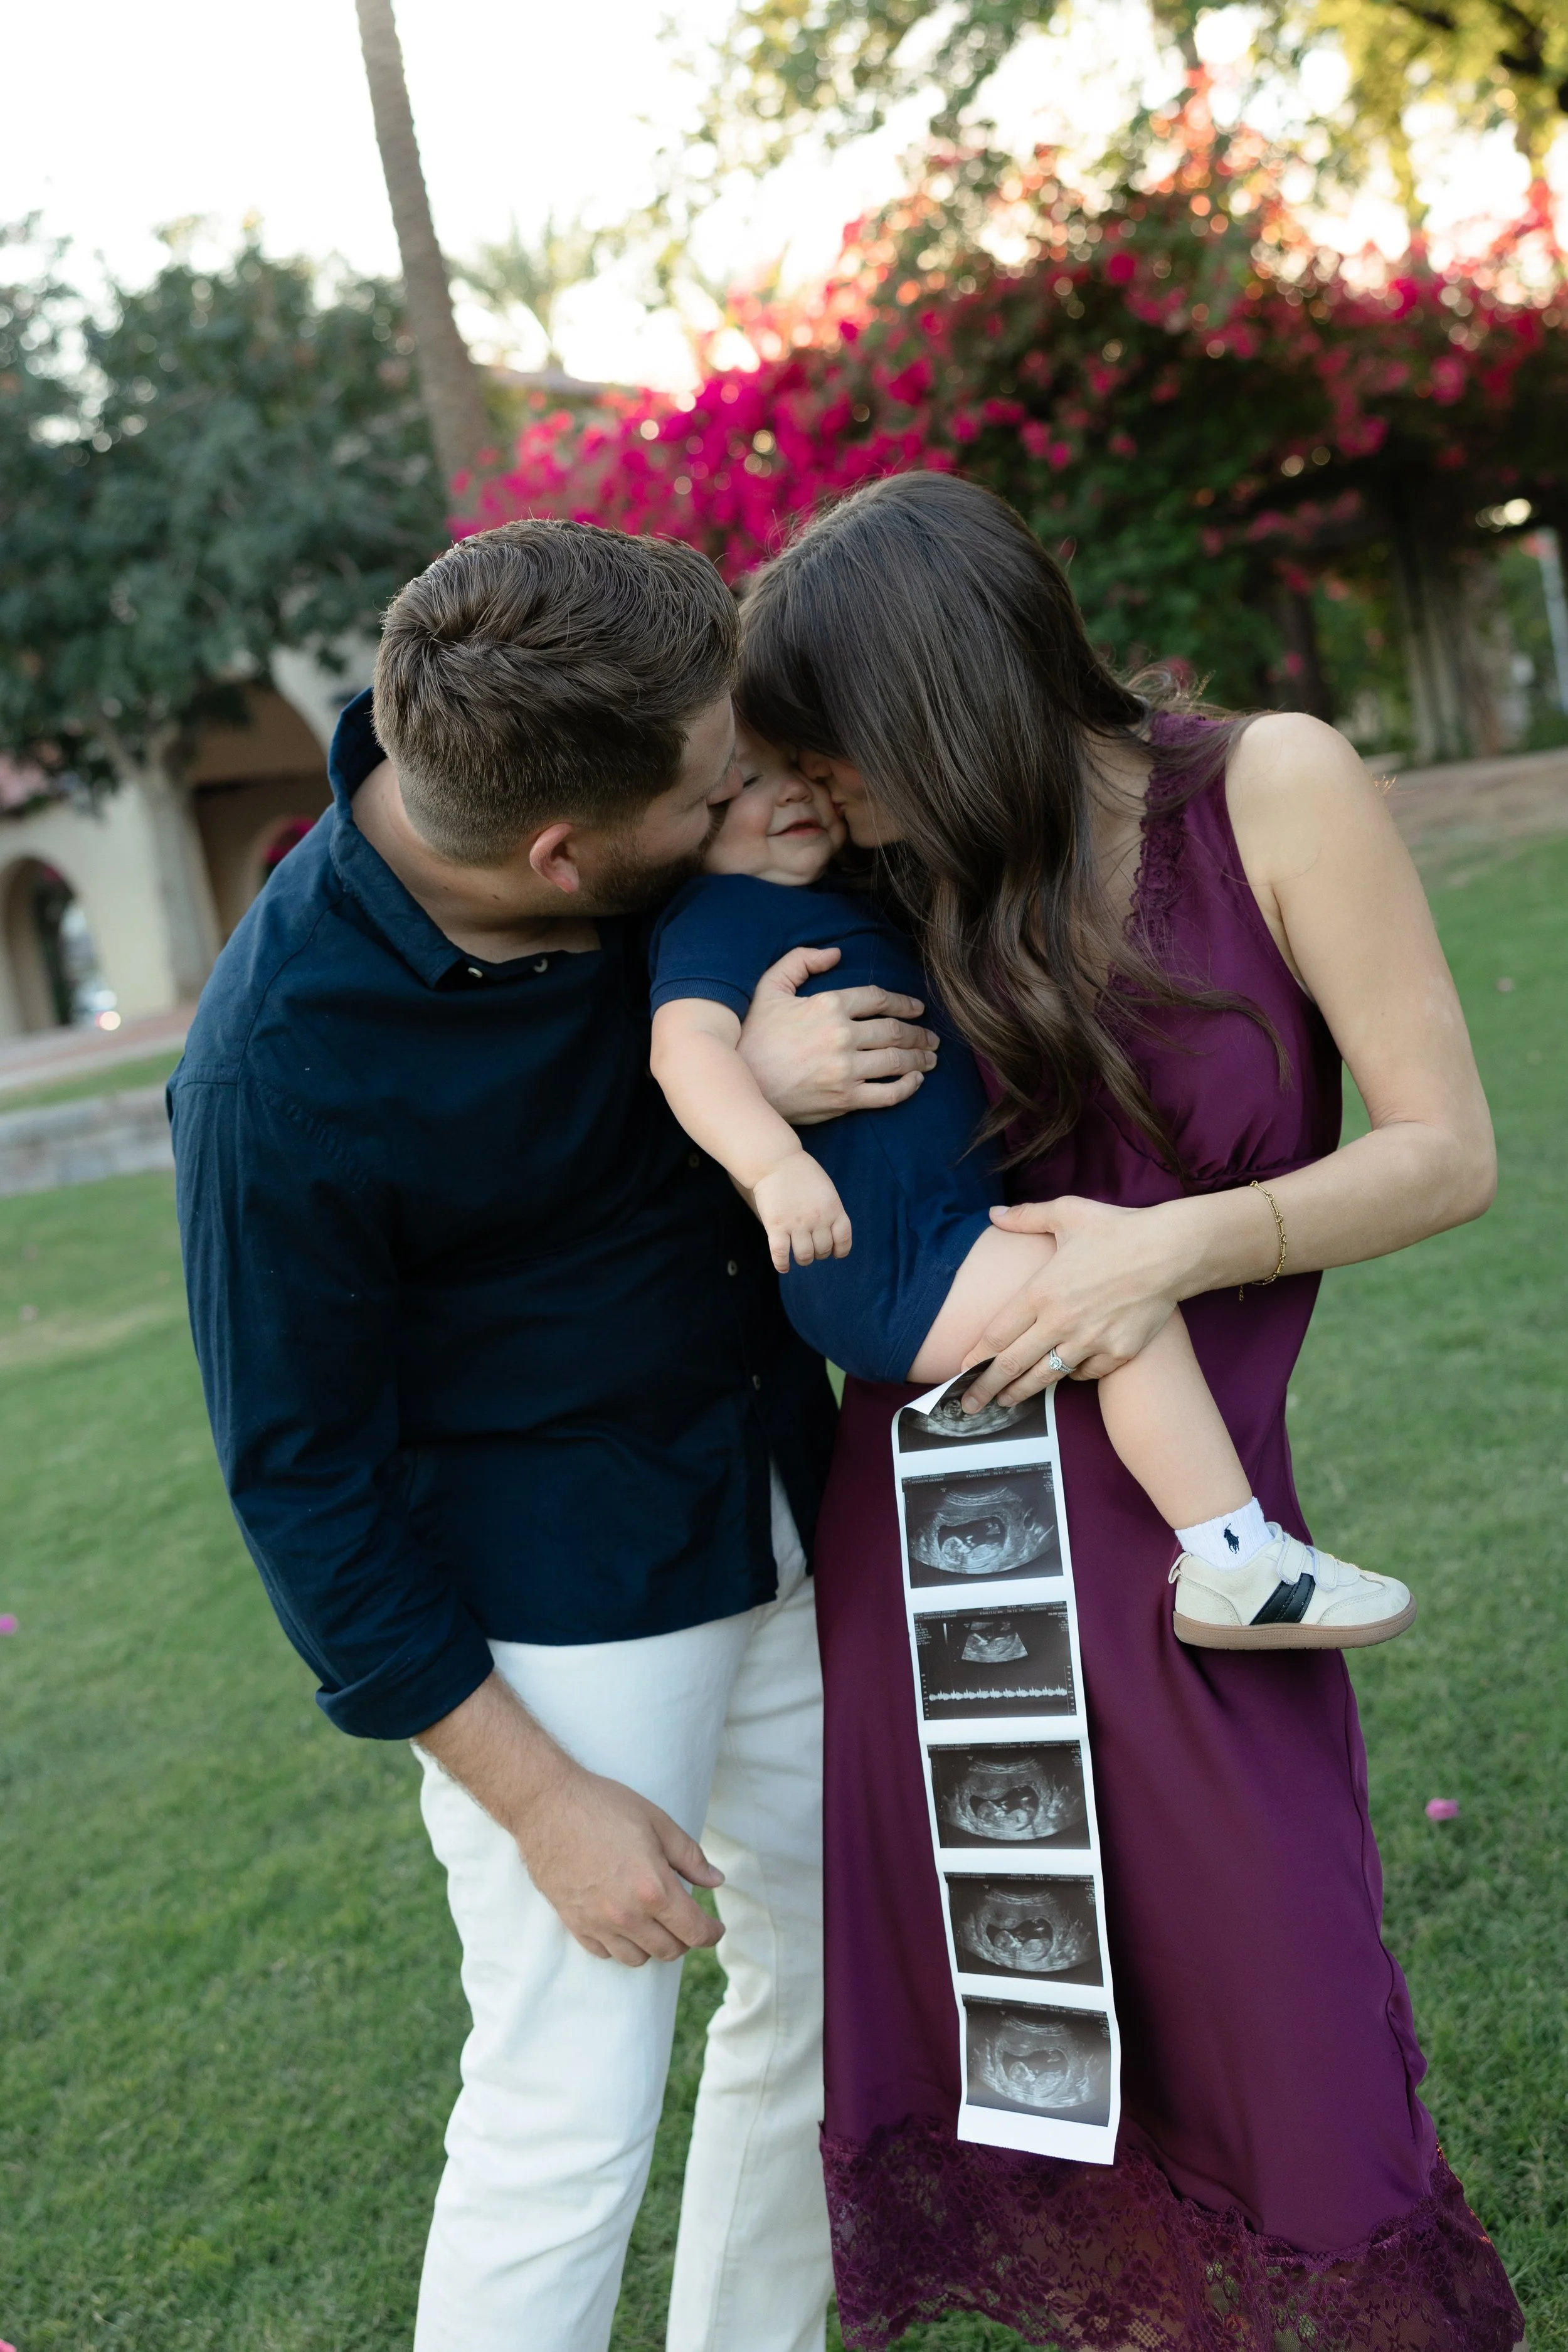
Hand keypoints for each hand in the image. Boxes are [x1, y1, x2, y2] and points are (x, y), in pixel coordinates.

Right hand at [416, 1672, 724, 1965]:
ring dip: (653, 1945)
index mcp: (653, 1889)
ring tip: (654, 1922)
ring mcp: (598, 1923)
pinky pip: (605, 1953)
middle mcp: (627, 1915)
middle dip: (684, 1938)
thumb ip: (690, 1857)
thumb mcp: (657, 1822)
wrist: (547, 1806)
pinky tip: (623, 1923)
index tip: (715, 1929)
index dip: (711, 1933)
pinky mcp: (574, 1923)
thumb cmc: (603, 1807)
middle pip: (669, 1951)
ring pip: (637, 1958)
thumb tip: (715, 1881)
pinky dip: (620, 1944)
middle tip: (684, 1918)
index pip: (694, 1931)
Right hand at [737, 945, 937, 1125]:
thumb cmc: (753, 1035)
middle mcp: (843, 1036)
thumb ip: (801, 961)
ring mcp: (846, 1070)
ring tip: (930, 1059)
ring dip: (920, 1059)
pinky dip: (908, 1088)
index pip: (879, 999)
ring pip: (898, 1061)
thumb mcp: (770, 988)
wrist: (740, 1084)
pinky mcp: (845, 1099)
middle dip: (920, 1034)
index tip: (918, 1008)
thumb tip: (836, 954)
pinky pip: (888, 1094)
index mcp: (829, 1005)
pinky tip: (915, 1082)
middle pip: (895, 1031)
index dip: (904, 1002)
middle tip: (931, 1038)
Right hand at [752, 1151, 852, 1271]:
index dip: (840, 1250)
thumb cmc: (801, 1174)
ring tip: (800, 1256)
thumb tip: (831, 1235)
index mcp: (833, 1209)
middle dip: (819, 1253)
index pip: (843, 1240)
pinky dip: (782, 1264)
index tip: (835, 1252)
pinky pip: (780, 1254)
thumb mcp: (826, 1190)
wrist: (776, 1161)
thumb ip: (830, 1211)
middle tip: (812, 1249)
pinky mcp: (776, 1225)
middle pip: (823, 1250)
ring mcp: (797, 1223)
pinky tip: (783, 1267)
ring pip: (805, 1256)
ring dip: (804, 1259)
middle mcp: (818, 1219)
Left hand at [956, 1195, 1185, 1410]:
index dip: (975, 1357)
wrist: (1172, 1252)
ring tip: (1005, 1401)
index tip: (961, 1371)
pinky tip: (1063, 1374)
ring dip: (1022, 1392)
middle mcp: (1061, 1321)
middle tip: (970, 1404)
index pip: (997, 1335)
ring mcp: (1090, 1341)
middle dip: (986, 1388)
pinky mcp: (1117, 1353)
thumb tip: (993, 1213)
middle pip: (1013, 1365)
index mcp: (1041, 1291)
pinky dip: (1072, 1375)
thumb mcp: (1067, 1213)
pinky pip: (1085, 1373)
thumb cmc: (1118, 1229)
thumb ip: (1025, 1217)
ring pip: (1046, 1376)